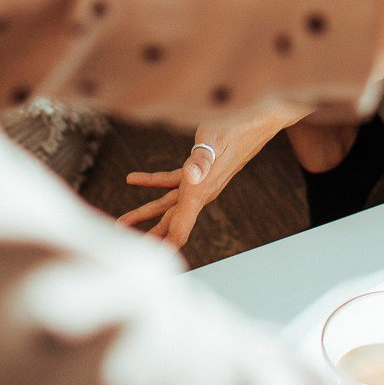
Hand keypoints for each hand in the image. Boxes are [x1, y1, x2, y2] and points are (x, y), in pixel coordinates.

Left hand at [116, 105, 299, 250]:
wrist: (260, 117)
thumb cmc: (238, 126)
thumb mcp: (215, 138)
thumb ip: (202, 159)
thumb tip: (191, 175)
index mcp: (201, 191)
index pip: (180, 230)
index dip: (164, 248)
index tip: (148, 267)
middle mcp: (201, 192)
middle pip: (170, 222)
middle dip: (148, 237)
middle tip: (126, 248)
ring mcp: (201, 182)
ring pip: (168, 204)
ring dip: (145, 213)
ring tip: (123, 221)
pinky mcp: (200, 169)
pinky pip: (172, 182)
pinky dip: (153, 182)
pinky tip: (134, 179)